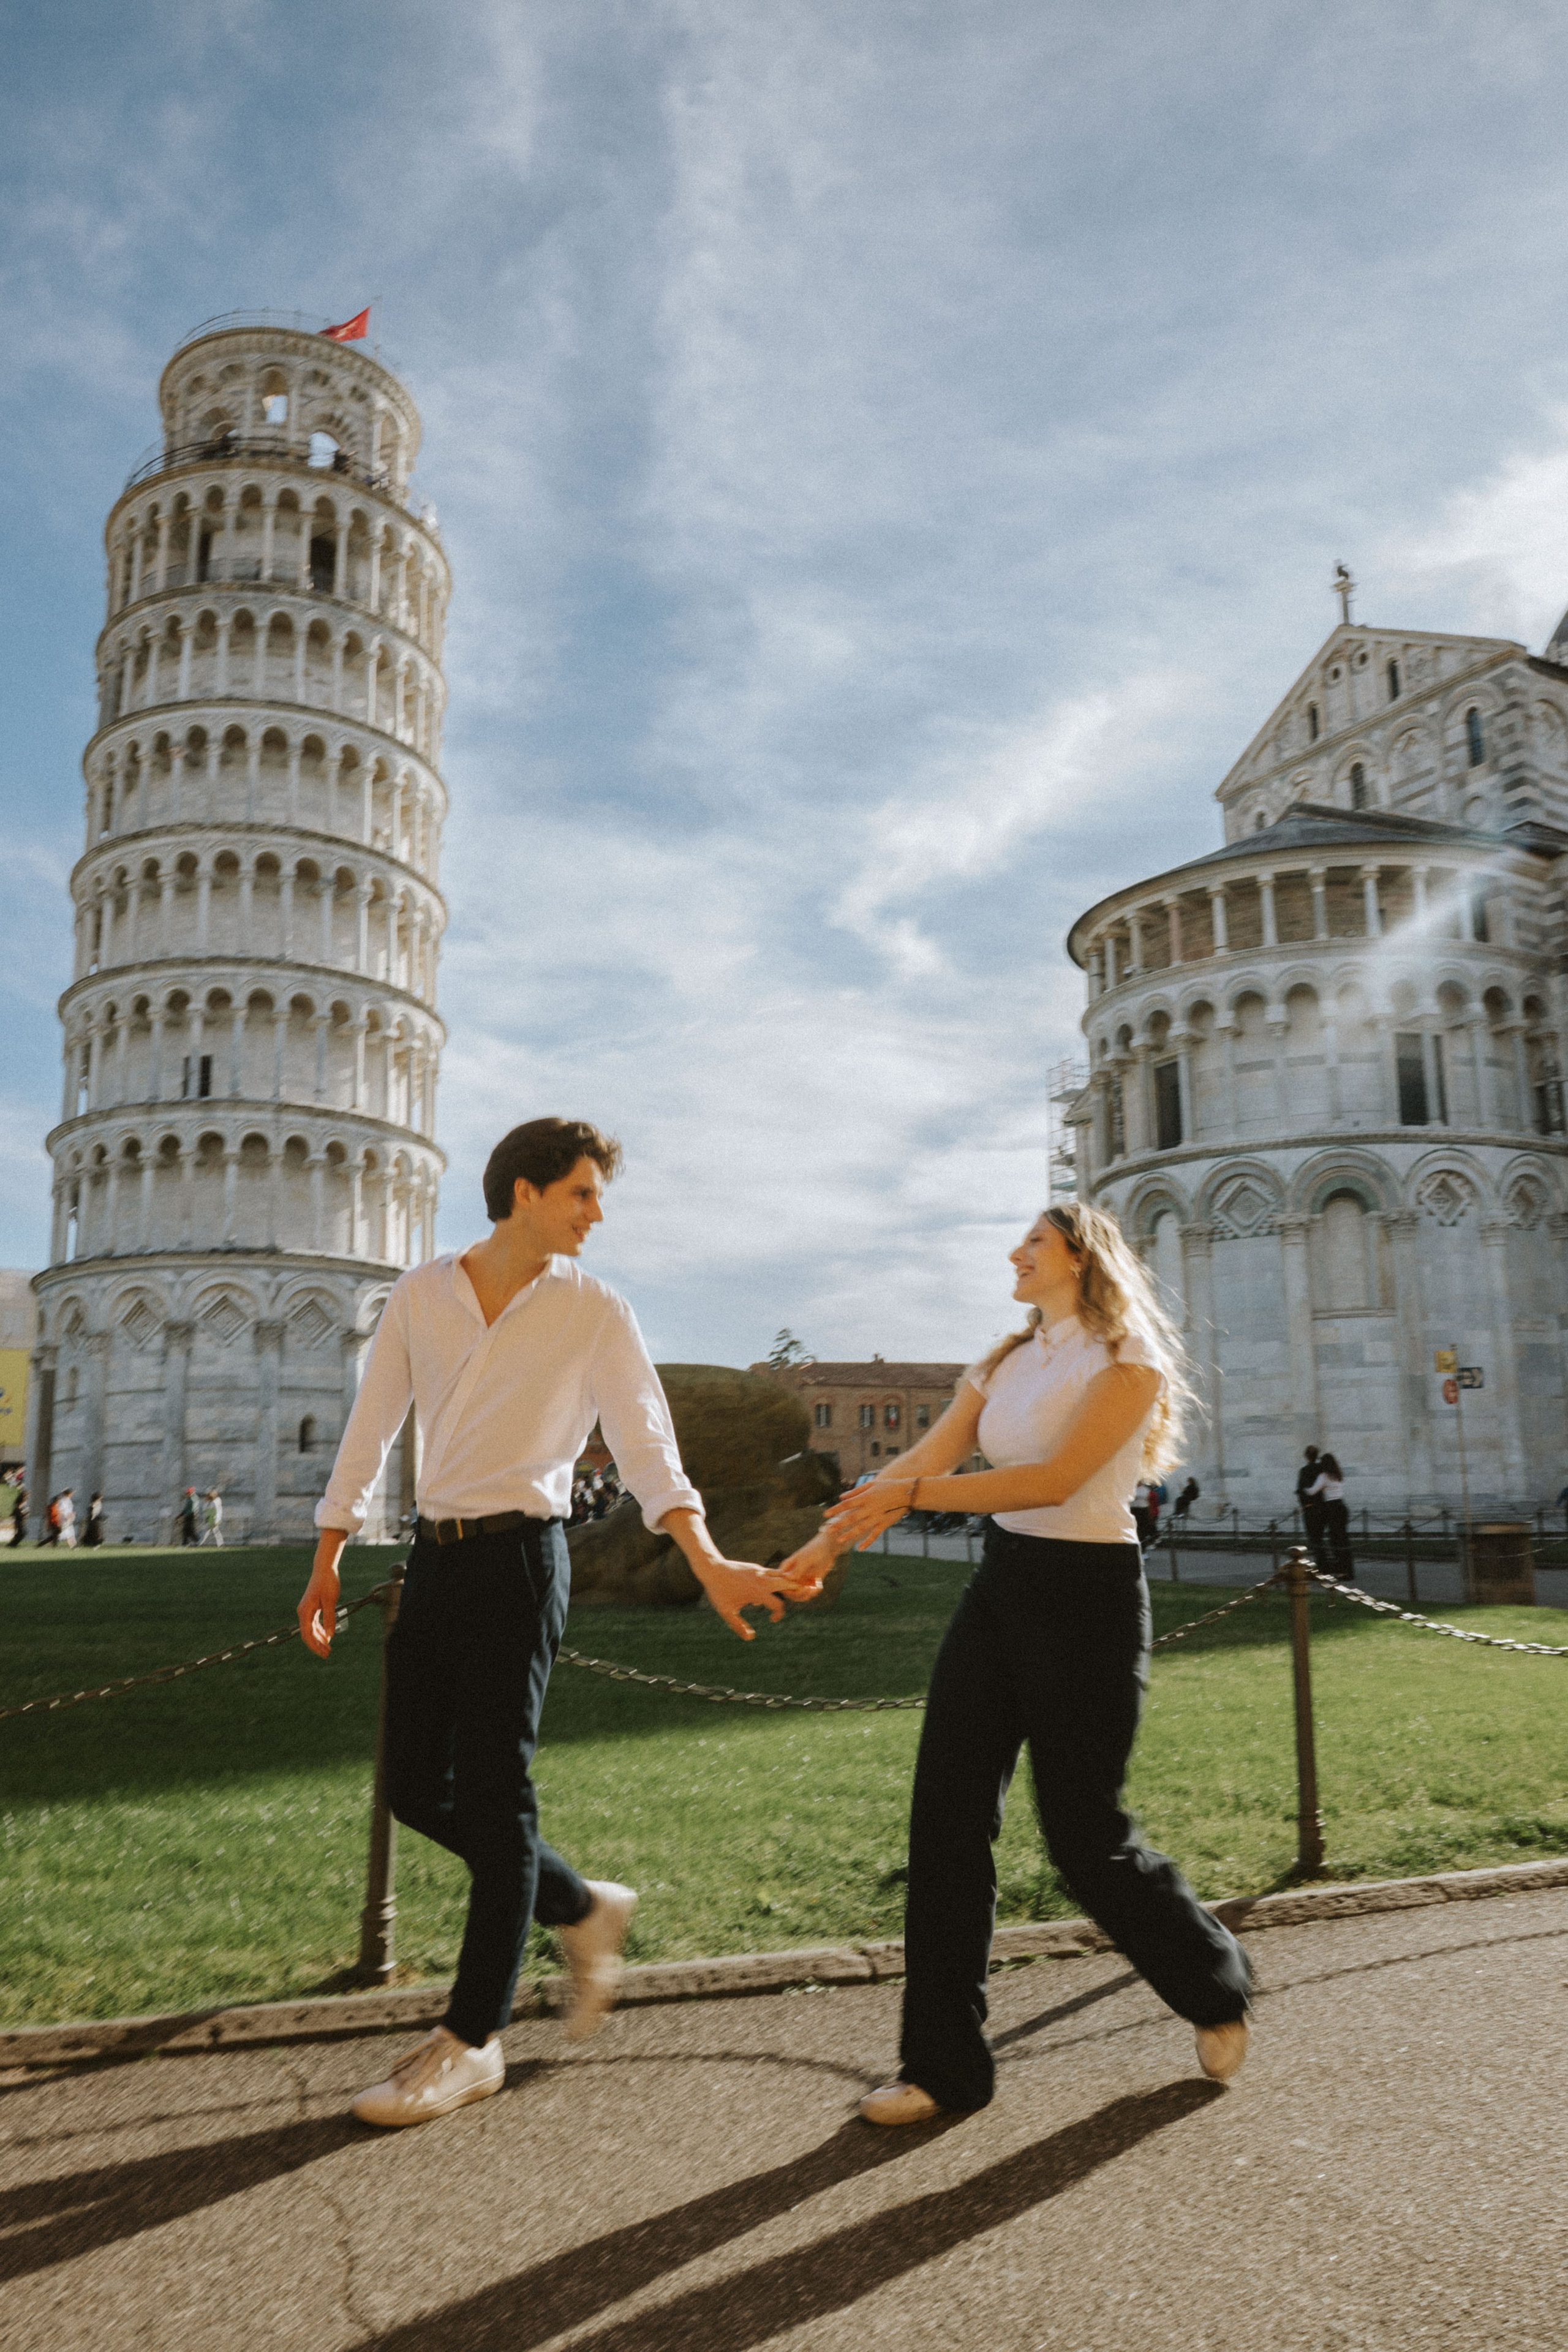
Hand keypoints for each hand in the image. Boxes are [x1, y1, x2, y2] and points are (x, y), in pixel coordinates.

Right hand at [297, 1532, 344, 1657]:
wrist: (324, 1569)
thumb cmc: (327, 1583)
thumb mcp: (331, 1601)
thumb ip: (329, 1618)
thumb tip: (330, 1636)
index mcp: (305, 1611)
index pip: (307, 1634)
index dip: (315, 1646)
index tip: (323, 1653)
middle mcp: (303, 1612)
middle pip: (308, 1634)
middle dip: (317, 1645)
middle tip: (327, 1654)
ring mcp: (307, 1610)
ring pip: (311, 1630)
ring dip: (319, 1639)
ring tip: (328, 1648)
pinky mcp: (312, 1607)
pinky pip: (314, 1623)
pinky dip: (320, 1631)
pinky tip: (327, 1636)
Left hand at [692, 1555, 793, 1641]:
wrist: (712, 1568)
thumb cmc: (718, 1591)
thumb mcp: (727, 1612)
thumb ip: (738, 1626)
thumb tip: (750, 1638)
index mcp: (757, 1593)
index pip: (778, 1605)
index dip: (778, 1615)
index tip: (771, 1620)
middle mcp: (762, 1581)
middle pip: (790, 1583)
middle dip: (798, 1591)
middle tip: (801, 1597)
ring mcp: (761, 1572)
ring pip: (784, 1575)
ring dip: (790, 1583)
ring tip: (793, 1592)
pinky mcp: (757, 1568)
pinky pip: (774, 1573)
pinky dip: (779, 1580)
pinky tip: (771, 1589)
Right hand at [775, 1529, 839, 1597]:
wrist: (828, 1548)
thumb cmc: (814, 1549)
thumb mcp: (806, 1558)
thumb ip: (797, 1569)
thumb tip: (786, 1577)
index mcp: (786, 1568)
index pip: (779, 1582)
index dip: (785, 1588)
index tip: (798, 1586)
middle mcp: (792, 1576)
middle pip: (788, 1592)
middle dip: (797, 1594)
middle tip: (807, 1588)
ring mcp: (800, 1580)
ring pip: (798, 1595)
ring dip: (806, 1595)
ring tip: (813, 1588)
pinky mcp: (809, 1583)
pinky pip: (808, 1593)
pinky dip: (813, 1592)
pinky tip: (819, 1585)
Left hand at [824, 1479, 914, 1551]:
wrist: (907, 1493)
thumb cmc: (888, 1486)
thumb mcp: (871, 1484)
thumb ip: (856, 1491)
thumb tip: (842, 1496)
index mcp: (865, 1497)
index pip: (847, 1504)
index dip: (836, 1509)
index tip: (825, 1514)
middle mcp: (870, 1508)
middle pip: (851, 1518)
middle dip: (839, 1524)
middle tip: (828, 1530)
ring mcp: (877, 1517)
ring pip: (861, 1528)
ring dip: (850, 1535)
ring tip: (840, 1540)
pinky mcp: (885, 1524)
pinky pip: (875, 1535)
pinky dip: (868, 1542)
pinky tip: (860, 1548)